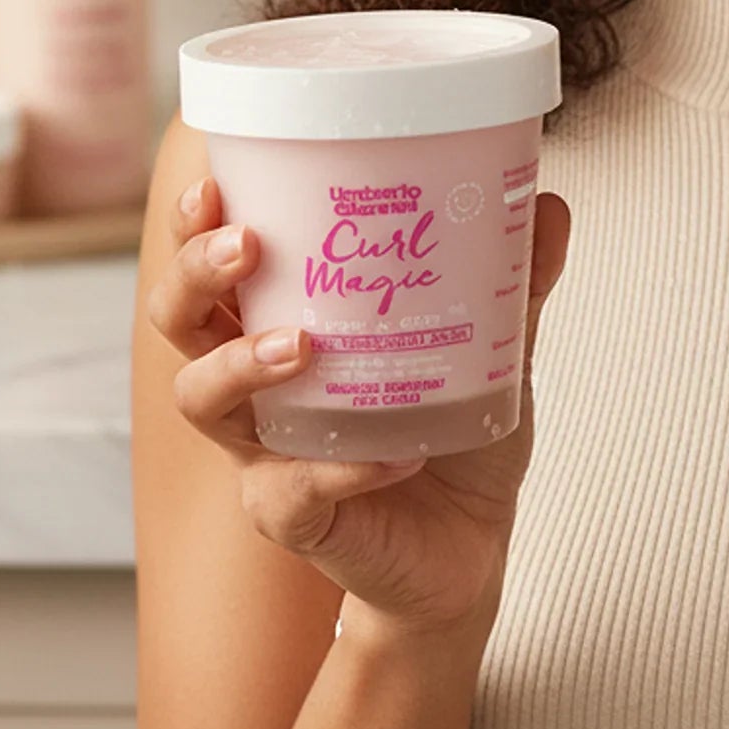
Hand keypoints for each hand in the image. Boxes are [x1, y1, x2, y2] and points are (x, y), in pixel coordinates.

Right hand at [145, 169, 570, 635]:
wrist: (467, 545)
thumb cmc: (452, 430)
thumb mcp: (489, 344)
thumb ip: (513, 277)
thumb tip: (548, 203)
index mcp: (281, 323)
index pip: (213, 265)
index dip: (192, 225)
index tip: (214, 183)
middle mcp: (255, 386)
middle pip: (180, 321)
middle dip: (195, 275)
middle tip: (246, 244)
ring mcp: (265, 453)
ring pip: (203, 403)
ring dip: (241, 364)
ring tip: (301, 346)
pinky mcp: (294, 517)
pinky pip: (293, 491)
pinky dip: (343, 469)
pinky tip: (396, 453)